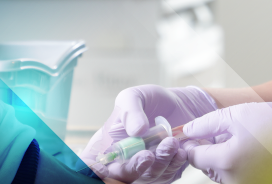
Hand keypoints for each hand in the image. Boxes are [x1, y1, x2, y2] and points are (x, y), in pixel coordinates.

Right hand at [81, 85, 217, 182]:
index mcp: (106, 144)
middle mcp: (122, 161)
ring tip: (171, 142)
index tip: (101, 168)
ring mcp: (143, 169)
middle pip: (120, 176)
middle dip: (134, 168)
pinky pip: (168, 176)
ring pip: (148, 177)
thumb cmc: (150, 101)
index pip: (91, 163)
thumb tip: (136, 131)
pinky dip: (174, 164)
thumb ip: (130, 111)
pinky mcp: (164, 172)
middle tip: (147, 155)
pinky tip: (180, 151)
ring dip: (160, 162)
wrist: (180, 106)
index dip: (93, 171)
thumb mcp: (134, 96)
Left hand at [183, 102, 271, 183]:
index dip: (193, 142)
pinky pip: (241, 179)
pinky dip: (243, 167)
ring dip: (227, 159)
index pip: (194, 156)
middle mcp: (234, 182)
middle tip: (229, 131)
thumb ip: (206, 124)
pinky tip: (257, 152)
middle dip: (212, 150)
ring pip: (224, 174)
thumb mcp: (239, 114)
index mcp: (226, 161)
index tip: (199, 132)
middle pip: (208, 167)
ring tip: (248, 140)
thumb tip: (185, 132)